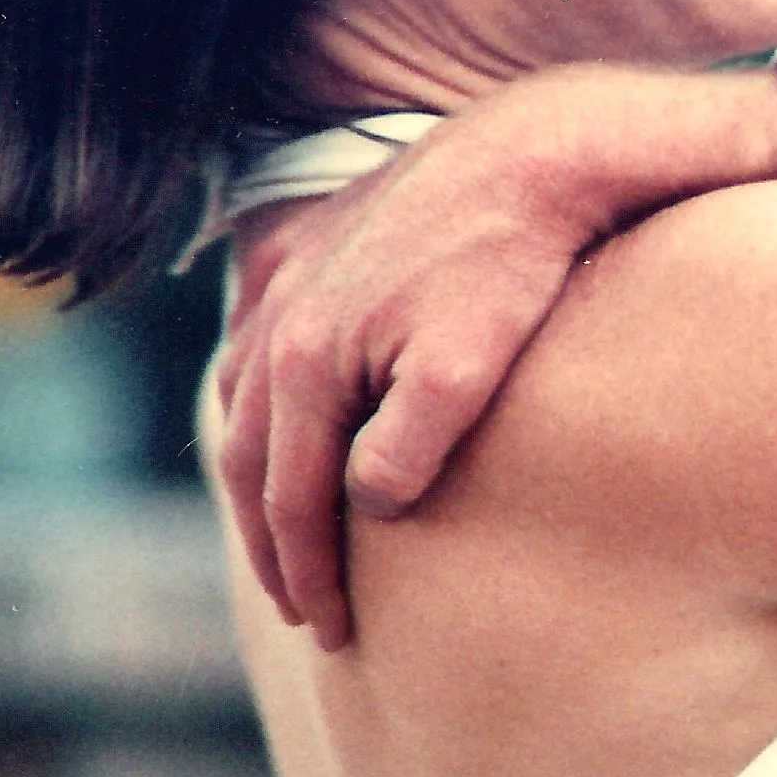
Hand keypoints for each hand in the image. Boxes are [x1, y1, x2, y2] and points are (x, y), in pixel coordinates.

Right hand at [210, 89, 617, 644]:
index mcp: (304, 359)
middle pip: (249, 458)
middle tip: (302, 608)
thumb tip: (363, 504)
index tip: (332, 629)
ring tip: (284, 530)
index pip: (290, 497)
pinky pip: (256, 335)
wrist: (535, 146)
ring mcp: (287, 275)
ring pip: (242, 398)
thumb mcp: (467, 370)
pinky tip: (277, 418)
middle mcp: (276, 317)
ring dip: (256, 472)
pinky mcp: (312, 241)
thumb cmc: (513, 264)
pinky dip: (257, 395)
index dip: (308, 572)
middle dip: (272, 541)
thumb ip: (405, 448)